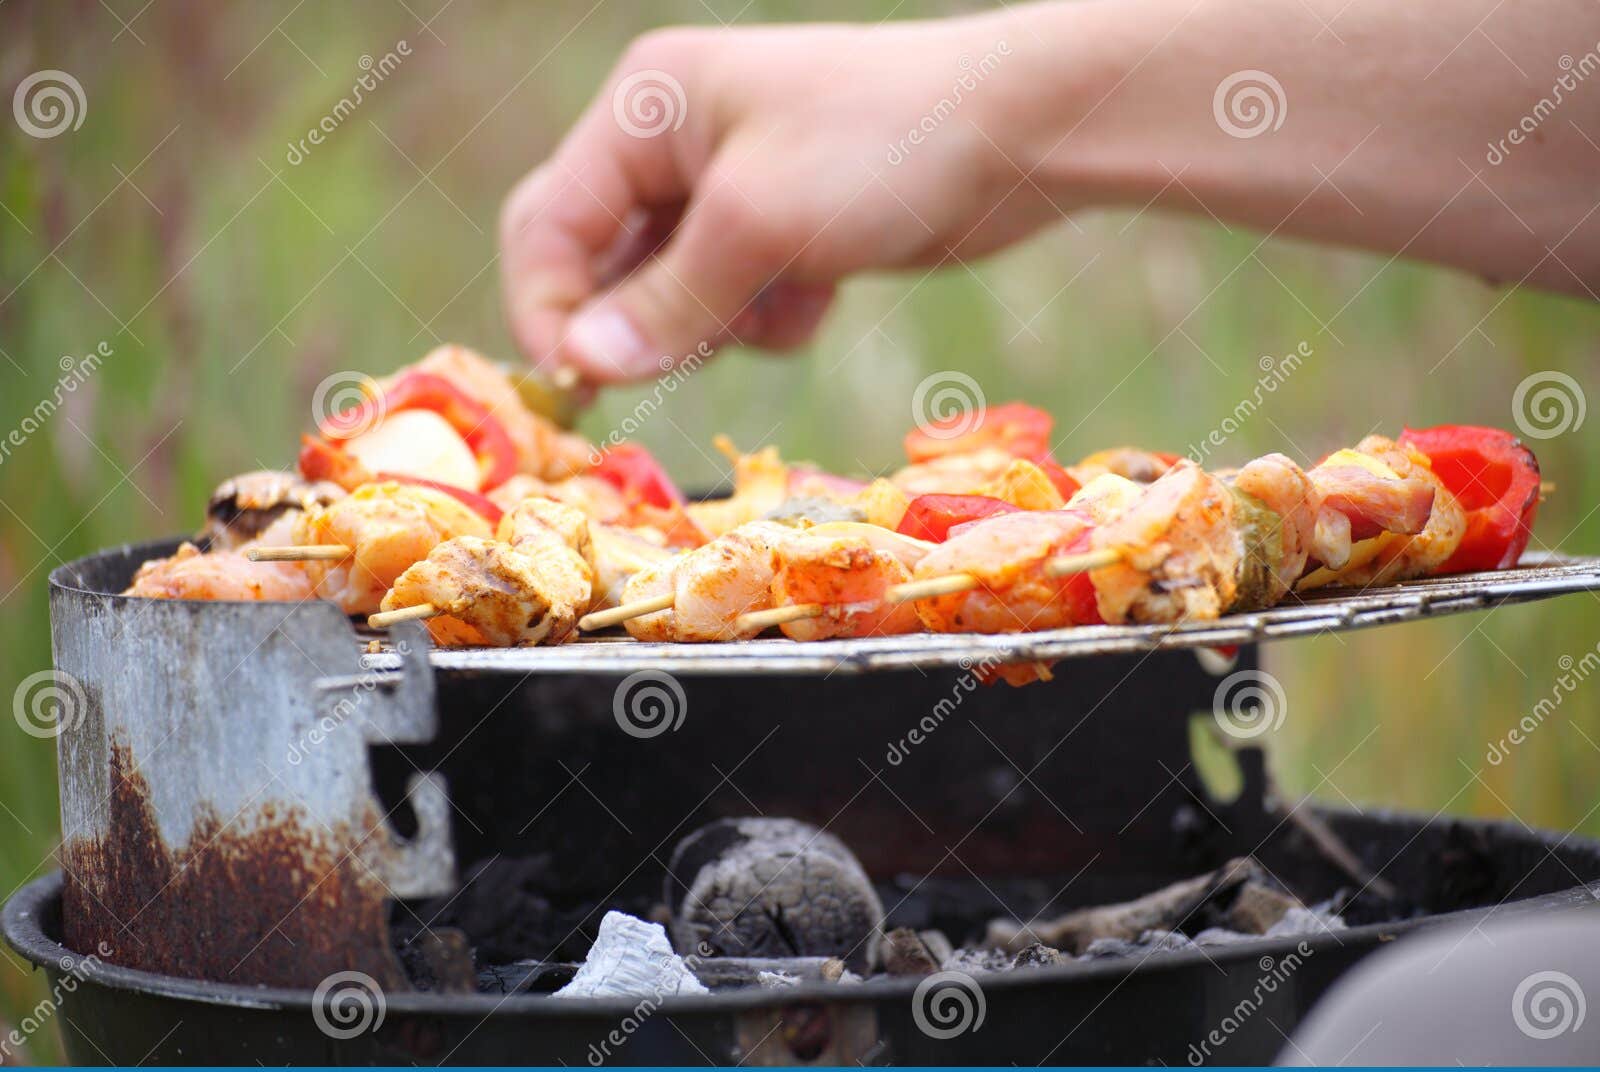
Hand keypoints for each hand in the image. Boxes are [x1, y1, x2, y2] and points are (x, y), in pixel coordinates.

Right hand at [499, 12, 1053, 382]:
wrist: (1020, 134)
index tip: (578, 386)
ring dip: (716, 324)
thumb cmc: (883, 148)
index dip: (549, 308)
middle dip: (643, 320)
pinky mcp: (781, 233)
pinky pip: (735, 305)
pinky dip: (770, 317)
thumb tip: (583, 367)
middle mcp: (675, 145)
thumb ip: (665, 302)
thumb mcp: (757, 225)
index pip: (549, 222)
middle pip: (603, 263)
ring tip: (780, 297)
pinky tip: (821, 290)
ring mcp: (730, 190)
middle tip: (692, 351)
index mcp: (647, 110)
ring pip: (671, 297)